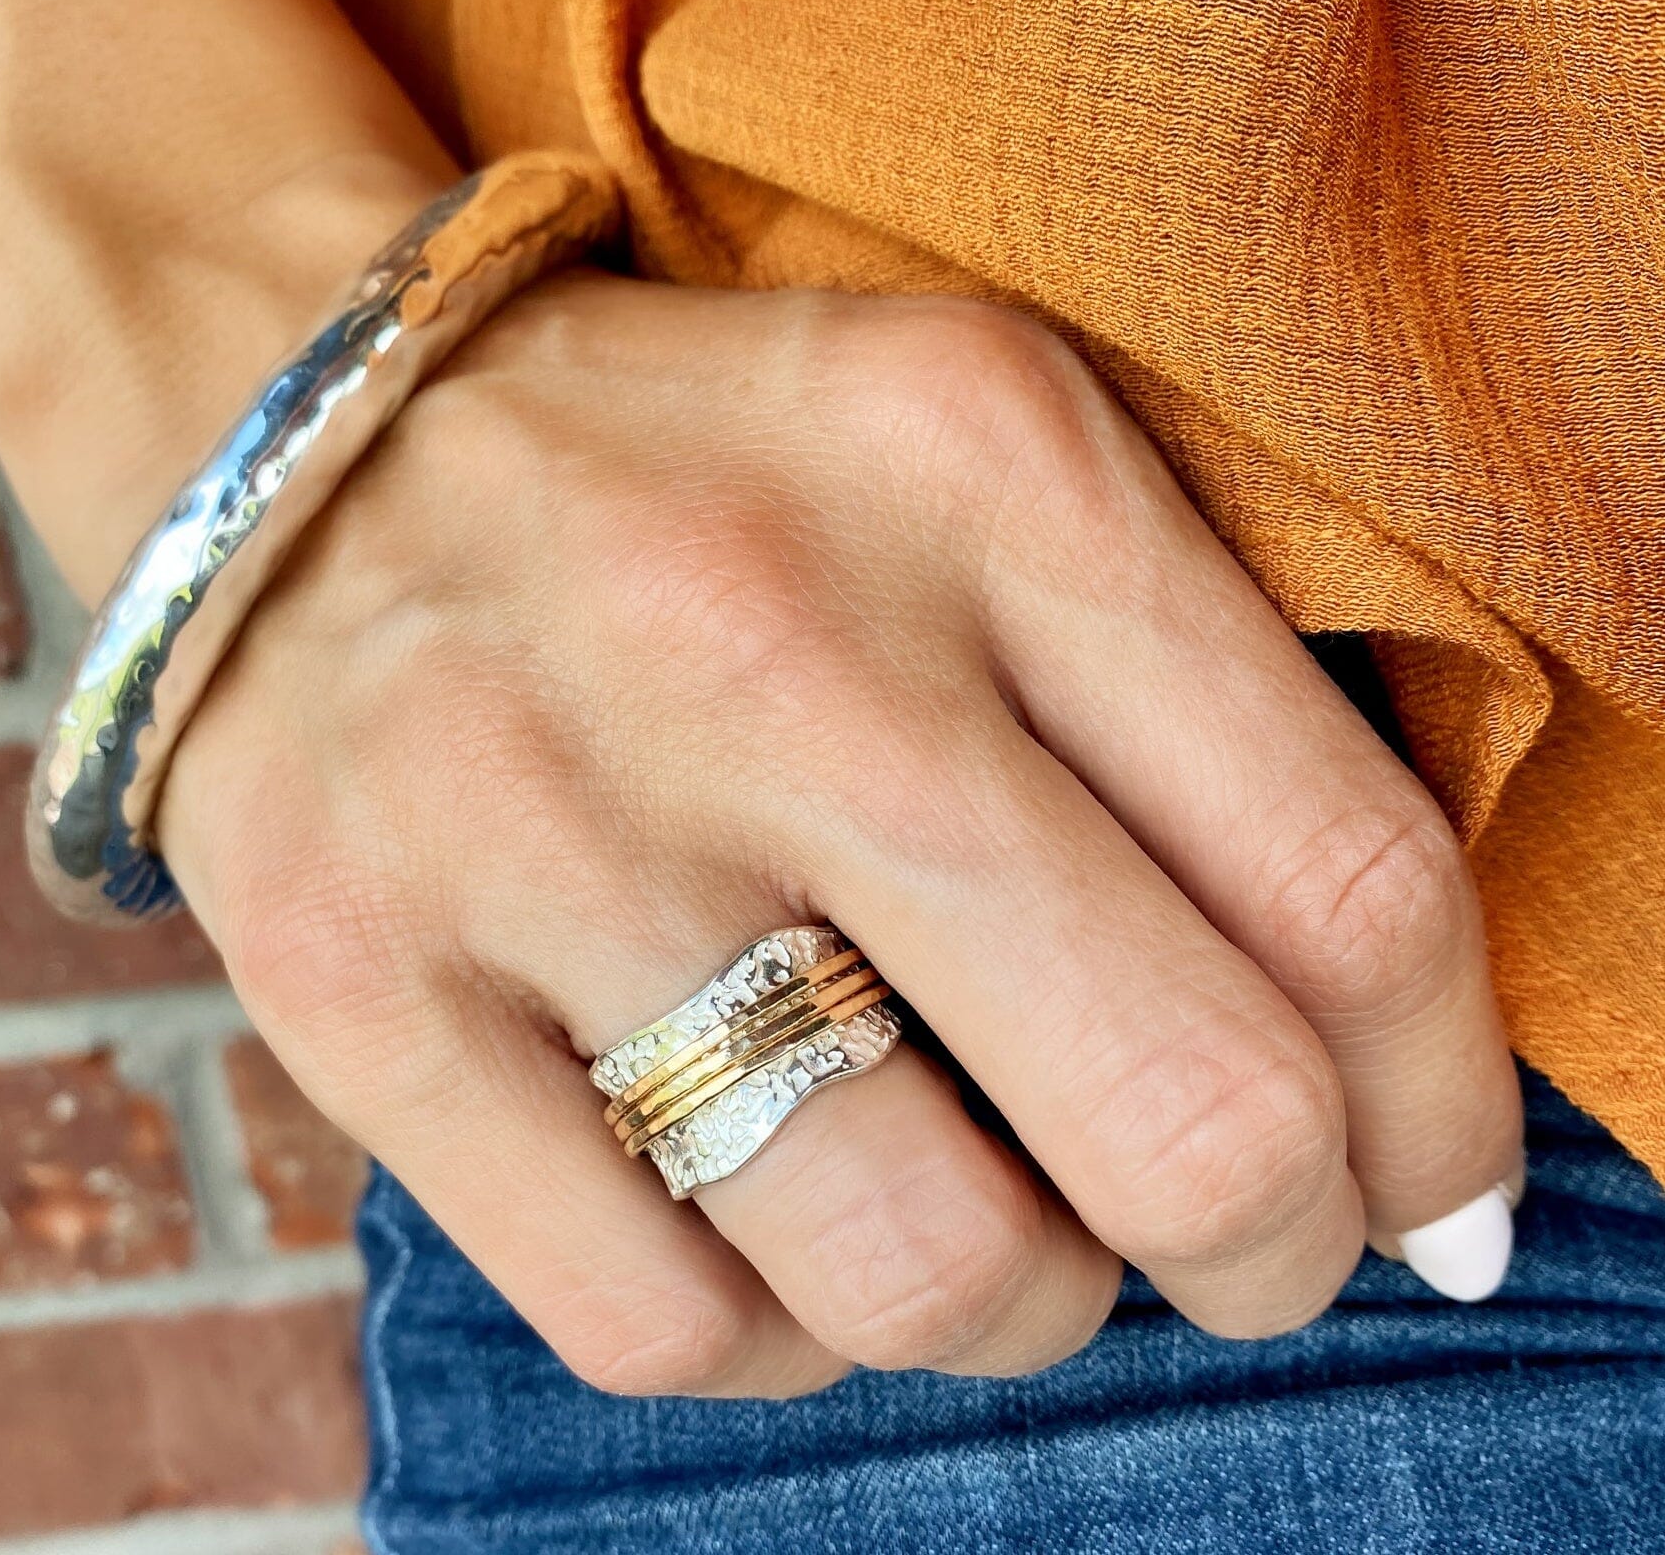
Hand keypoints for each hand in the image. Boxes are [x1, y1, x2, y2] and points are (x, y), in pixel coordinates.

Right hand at [160, 270, 1522, 1394]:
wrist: (316, 431)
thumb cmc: (719, 473)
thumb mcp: (987, 453)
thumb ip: (1213, 699)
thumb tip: (1384, 1074)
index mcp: (983, 467)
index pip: (1349, 880)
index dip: (1443, 1103)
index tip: (1431, 1180)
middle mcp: (775, 642)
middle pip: (1183, 1117)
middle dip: (1274, 1246)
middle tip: (1251, 1241)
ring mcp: (543, 820)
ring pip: (928, 1273)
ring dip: (1023, 1300)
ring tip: (995, 1224)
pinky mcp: (360, 976)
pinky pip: (672, 1325)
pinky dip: (786, 1328)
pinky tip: (787, 1228)